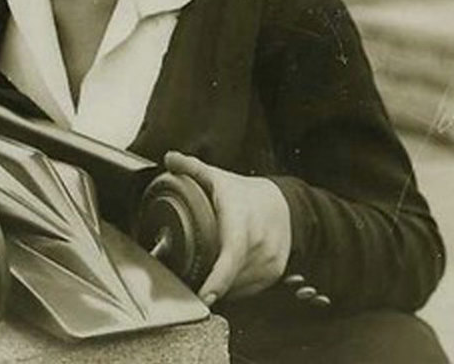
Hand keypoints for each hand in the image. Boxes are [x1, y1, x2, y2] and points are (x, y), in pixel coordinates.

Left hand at [164, 150, 290, 305]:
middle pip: (231, 276)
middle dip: (207, 282)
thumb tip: (169, 159)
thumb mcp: (218, 178)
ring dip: (220, 288)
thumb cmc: (246, 195)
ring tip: (203, 278)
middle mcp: (258, 242)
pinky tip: (221, 280)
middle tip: (188, 281)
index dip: (218, 278)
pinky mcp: (274, 273)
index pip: (231, 254)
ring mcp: (269, 260)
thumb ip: (191, 168)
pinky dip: (233, 289)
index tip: (204, 294)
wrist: (283, 205)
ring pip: (239, 286)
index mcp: (240, 220)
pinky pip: (249, 290)